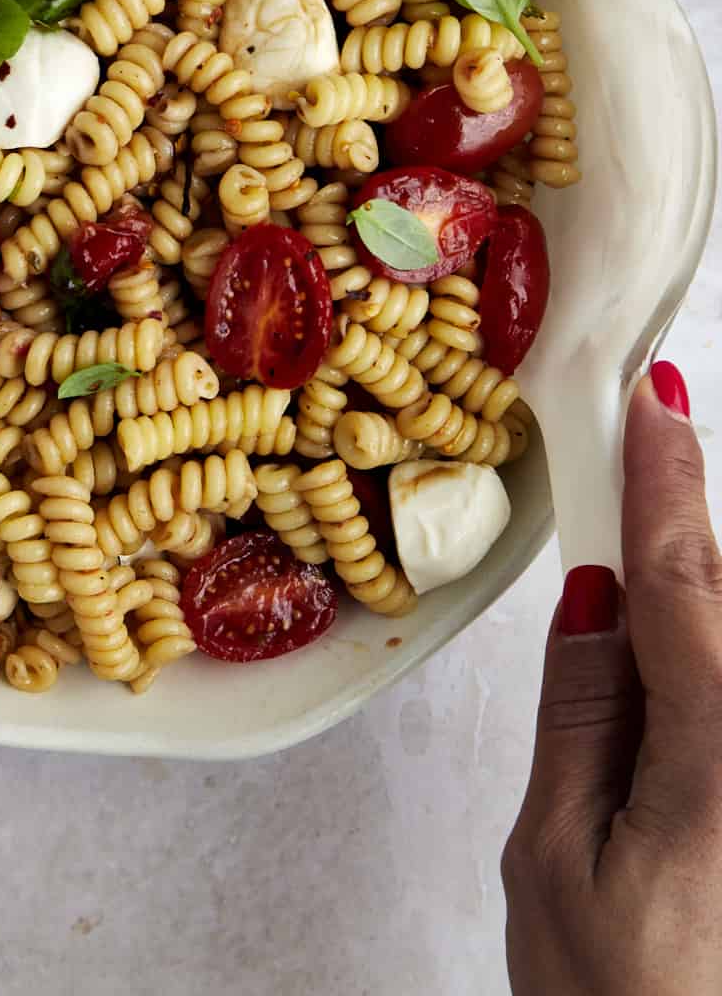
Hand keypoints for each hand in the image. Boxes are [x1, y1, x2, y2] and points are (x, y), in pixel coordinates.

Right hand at [503, 362, 721, 993]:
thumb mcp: (555, 866)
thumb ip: (585, 713)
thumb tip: (594, 591)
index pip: (689, 586)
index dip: (668, 482)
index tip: (656, 394)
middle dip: (684, 563)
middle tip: (636, 557)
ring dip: (699, 628)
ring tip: (656, 702)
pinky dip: (706, 672)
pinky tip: (668, 722)